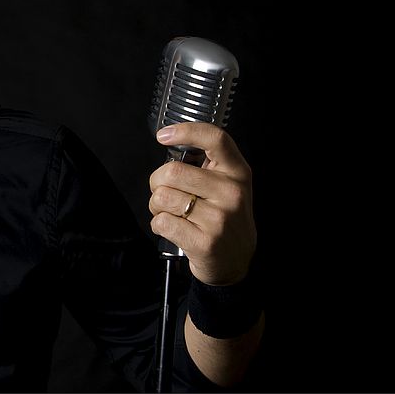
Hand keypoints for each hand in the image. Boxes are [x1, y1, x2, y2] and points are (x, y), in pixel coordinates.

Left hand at [148, 123, 255, 285]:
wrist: (234, 262)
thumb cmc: (223, 218)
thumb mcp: (227, 186)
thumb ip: (206, 165)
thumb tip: (170, 144)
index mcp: (238, 173)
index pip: (215, 139)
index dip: (186, 131)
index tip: (164, 135)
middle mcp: (232, 193)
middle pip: (172, 172)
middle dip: (157, 182)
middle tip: (165, 193)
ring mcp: (220, 219)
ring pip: (162, 197)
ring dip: (157, 205)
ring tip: (172, 212)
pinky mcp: (205, 242)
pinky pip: (162, 221)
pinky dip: (158, 224)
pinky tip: (173, 228)